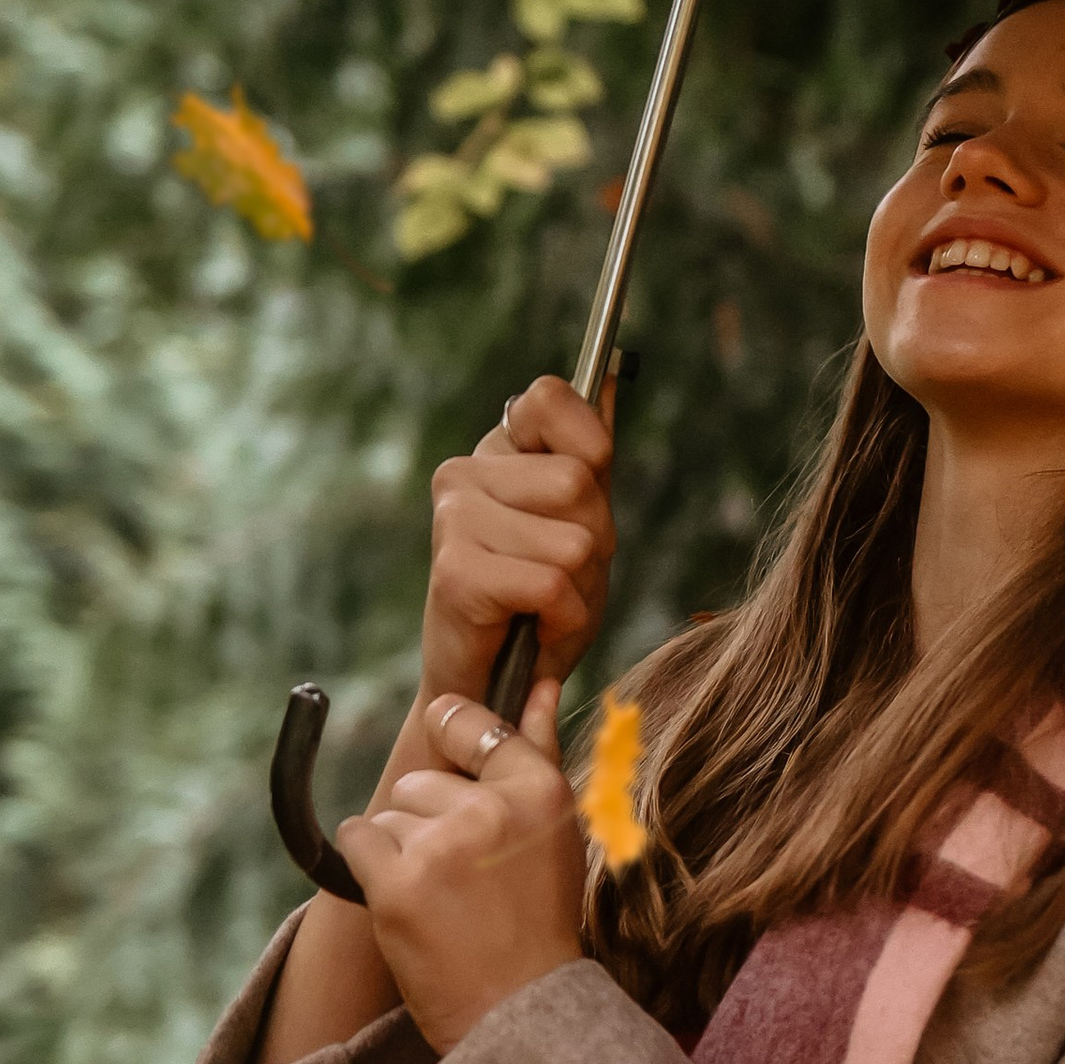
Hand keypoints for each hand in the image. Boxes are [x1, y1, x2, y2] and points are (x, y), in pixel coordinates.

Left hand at [338, 682, 586, 1054]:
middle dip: (429, 820)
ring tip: (443, 898)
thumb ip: (539, 752)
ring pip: (388, 811)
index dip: (457, 748)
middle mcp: (494, 809)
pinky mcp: (399, 882)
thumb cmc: (537, 921)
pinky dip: (368, 866)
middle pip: (421, 778)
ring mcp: (443, 844)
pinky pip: (356, 838)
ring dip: (400, 850)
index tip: (461, 783)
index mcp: (542, 791)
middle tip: (465, 877)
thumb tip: (540, 683)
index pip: (474, 726)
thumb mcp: (557, 833)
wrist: (519, 1010)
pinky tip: (405, 899)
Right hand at [420, 374, 615, 710]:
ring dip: (581, 588)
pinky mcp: (456, 572)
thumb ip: (592, 454)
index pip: (550, 395)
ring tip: (546, 607)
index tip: (580, 500)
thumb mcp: (580, 522)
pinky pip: (553, 584)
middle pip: (580, 481)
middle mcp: (463, 473)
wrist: (489, 690)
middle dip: (595, 540)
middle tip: (563, 576)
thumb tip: (611, 372)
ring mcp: (454, 520)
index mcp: (494, 451)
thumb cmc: (538, 607)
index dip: (590, 449)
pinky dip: (564, 619)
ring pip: (575, 540)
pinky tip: (536, 629)